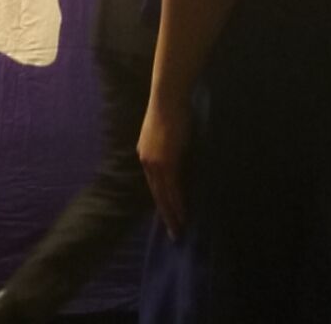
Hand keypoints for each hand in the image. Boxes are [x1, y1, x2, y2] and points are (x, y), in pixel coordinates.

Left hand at [138, 97, 191, 238]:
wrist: (169, 97)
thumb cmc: (174, 111)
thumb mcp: (170, 136)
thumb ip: (173, 151)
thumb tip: (183, 164)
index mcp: (146, 155)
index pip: (154, 184)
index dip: (162, 201)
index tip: (168, 215)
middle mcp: (146, 161)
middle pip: (156, 194)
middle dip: (165, 214)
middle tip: (174, 233)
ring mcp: (154, 163)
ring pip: (163, 195)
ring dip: (171, 214)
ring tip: (179, 229)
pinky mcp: (165, 162)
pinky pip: (171, 188)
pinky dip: (177, 202)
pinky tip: (182, 215)